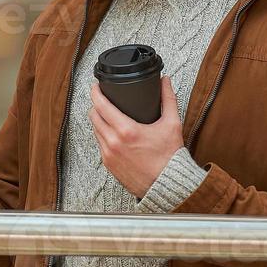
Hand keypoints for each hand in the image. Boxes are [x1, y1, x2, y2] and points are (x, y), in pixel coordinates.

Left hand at [88, 76, 182, 198]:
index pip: (101, 105)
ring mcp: (109, 155)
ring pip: (95, 131)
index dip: (95, 92)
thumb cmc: (169, 157)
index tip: (96, 86)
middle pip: (94, 116)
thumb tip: (165, 81)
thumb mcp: (172, 124)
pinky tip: (110, 132)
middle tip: (102, 98)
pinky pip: (100, 145)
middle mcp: (113, 143)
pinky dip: (103, 135)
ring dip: (98, 120)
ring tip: (106, 114)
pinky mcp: (109, 165)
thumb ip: (168, 99)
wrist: (167, 185)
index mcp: (126, 131)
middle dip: (96, 105)